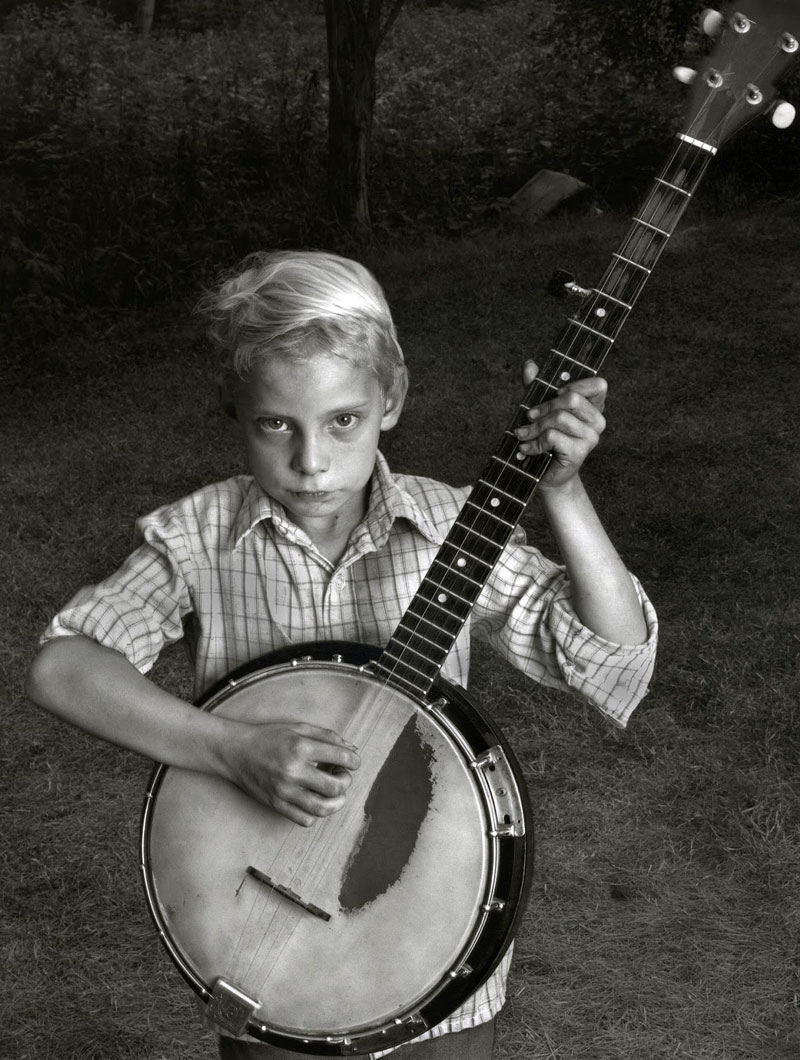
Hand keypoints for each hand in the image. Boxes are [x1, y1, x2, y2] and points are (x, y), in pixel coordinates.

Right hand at [222, 720, 360, 826]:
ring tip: (334, 793)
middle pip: (335, 787)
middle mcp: (293, 771)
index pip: (341, 758)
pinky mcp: (276, 804)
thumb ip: (327, 737)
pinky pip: (305, 819)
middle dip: (346, 781)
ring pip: (322, 808)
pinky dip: (316, 813)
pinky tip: (315, 800)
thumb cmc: (269, 737)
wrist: (235, 751)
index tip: (352, 762)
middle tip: (342, 775)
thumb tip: (353, 750)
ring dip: (336, 802)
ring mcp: (284, 791)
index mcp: (300, 747)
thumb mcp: (298, 728)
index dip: (354, 761)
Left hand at [514, 359, 606, 488]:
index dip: (576, 384)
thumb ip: (537, 386)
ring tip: (524, 434)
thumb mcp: (540, 409)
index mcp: (593, 407)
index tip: (556, 392)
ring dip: (535, 427)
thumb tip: (530, 364)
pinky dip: (535, 442)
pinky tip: (527, 448)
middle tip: (529, 416)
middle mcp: (598, 420)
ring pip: (560, 418)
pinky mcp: (580, 452)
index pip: (599, 385)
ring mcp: (591, 437)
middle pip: (572, 399)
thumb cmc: (545, 438)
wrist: (546, 474)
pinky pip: (553, 437)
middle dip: (544, 407)